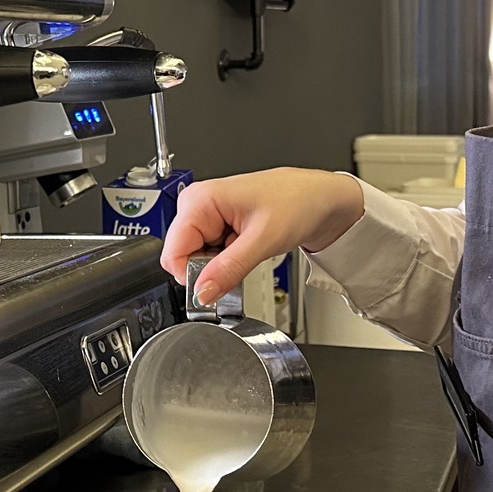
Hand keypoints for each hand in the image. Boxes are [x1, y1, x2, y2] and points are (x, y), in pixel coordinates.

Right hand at [160, 168, 363, 306]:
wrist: (319, 199)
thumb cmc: (298, 201)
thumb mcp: (264, 240)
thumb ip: (229, 269)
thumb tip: (202, 293)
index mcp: (200, 199)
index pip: (173, 251)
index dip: (192, 274)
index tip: (216, 284)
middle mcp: (197, 204)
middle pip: (183, 256)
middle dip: (208, 270)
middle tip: (241, 263)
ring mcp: (206, 216)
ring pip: (196, 259)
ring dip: (220, 267)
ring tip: (248, 253)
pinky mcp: (216, 226)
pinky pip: (208, 255)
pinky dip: (226, 262)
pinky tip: (245, 252)